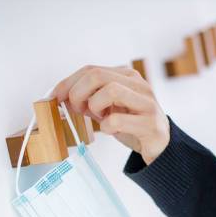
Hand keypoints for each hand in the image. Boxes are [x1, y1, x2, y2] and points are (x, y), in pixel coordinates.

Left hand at [52, 65, 169, 164]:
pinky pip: (117, 120)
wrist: (160, 146)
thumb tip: (62, 97)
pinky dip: (106, 127)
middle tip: (76, 110)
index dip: (68, 82)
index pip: (90, 70)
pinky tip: (110, 130)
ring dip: (95, 106)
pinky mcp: (150, 123)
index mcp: (127, 76)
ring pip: (110, 90)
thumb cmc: (132, 125)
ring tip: (99, 118)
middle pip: (97, 75)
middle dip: (77, 93)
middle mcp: (138, 84)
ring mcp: (146, 102)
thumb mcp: (108, 109)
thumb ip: (89, 100)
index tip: (55, 97)